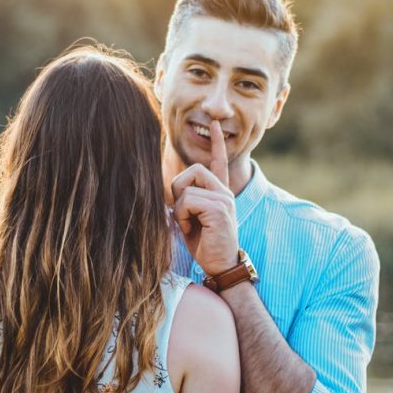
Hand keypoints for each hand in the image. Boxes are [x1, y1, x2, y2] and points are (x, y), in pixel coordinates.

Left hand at [171, 121, 238, 274]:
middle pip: (193, 170)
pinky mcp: (218, 208)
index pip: (219, 162)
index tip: (215, 125)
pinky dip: (182, 217)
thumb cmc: (206, 247)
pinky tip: (193, 230)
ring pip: (186, 189)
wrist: (222, 266)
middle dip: (179, 190)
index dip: (217, 143)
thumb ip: (185, 203)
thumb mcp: (192, 220)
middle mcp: (224, 192)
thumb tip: (168, 194)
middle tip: (183, 214)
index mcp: (220, 193)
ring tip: (190, 226)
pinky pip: (187, 202)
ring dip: (179, 210)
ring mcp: (223, 199)